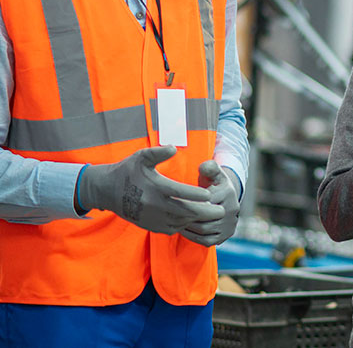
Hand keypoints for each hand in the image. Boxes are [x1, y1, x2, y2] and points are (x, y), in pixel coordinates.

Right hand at [77, 145, 223, 233]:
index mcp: (154, 187)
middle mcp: (154, 205)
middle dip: (205, 212)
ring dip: (198, 220)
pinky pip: (174, 229)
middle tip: (222, 211)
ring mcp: (153, 218)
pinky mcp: (152, 226)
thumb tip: (173, 147)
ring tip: (214, 216)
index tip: (210, 194)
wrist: (107, 191)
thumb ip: (158, 152)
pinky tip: (198, 220)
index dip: (196, 194)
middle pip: (185, 211)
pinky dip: (187, 226)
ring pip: (181, 222)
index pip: (179, 192)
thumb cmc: (128, 170)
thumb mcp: (141, 156)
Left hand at [180, 161, 240, 246]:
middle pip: (204, 215)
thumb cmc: (213, 184)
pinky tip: (183, 230)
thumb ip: (208, 167)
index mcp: (228, 192)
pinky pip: (206, 240)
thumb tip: (203, 166)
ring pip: (204, 229)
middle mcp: (232, 209)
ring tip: (174, 220)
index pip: (205, 199)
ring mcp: (229, 224)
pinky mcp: (225, 236)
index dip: (188, 200)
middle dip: (187, 214)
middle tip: (171, 212)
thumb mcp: (213, 172)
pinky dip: (192, 237)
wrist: (225, 199)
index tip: (174, 198)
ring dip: (188, 226)